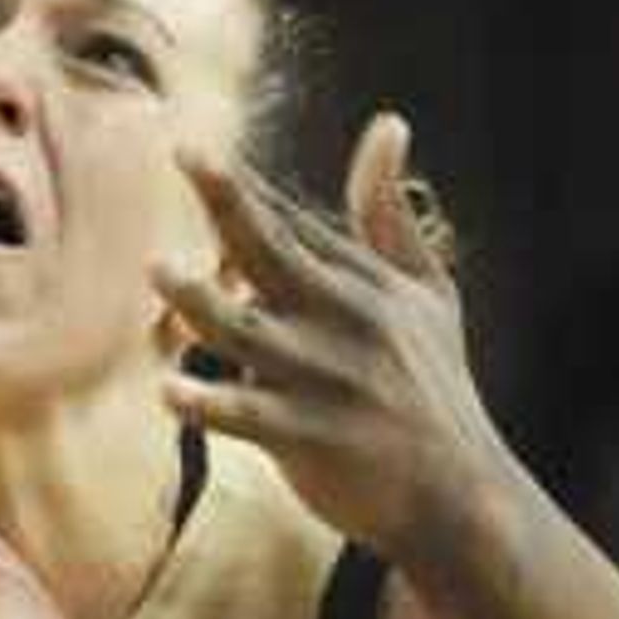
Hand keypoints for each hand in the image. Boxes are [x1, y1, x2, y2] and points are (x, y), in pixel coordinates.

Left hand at [158, 116, 519, 593]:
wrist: (460, 497)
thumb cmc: (435, 389)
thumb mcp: (428, 293)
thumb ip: (389, 215)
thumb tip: (388, 121)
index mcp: (365, 284)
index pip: (295, 224)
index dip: (244, 189)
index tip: (195, 150)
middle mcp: (345, 322)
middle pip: (275, 252)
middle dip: (231, 204)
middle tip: (186, 155)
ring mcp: (327, 382)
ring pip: (249, 332)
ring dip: (203, 301)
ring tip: (158, 269)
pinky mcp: (312, 440)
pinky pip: (250, 418)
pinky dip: (211, 406)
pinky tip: (170, 392)